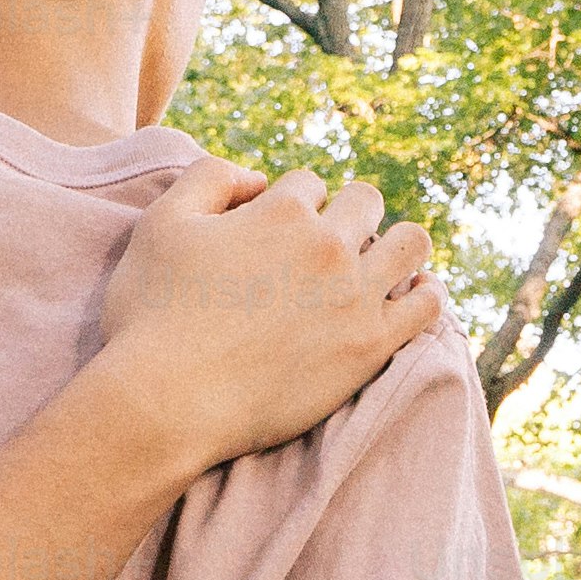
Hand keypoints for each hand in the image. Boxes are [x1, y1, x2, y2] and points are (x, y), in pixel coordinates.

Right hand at [88, 160, 439, 467]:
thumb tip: (258, 178)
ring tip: (377, 266)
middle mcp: (327, 245)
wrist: (168, 401)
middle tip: (324, 252)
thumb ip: (209, 178)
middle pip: (365, 203)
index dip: (292, 204)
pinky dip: (426, 293)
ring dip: (396, 245)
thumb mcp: (160, 223)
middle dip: (347, 216)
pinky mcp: (372, 346)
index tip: (278, 234)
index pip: (309, 184)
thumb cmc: (152, 314)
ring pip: (411, 243)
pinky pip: (429, 305)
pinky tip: (412, 295)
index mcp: (280, 211)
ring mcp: (355, 296)